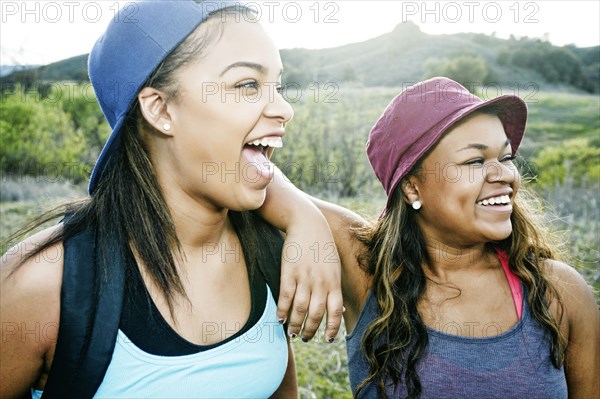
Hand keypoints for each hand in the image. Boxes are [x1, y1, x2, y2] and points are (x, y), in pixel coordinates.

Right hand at [277, 210, 342, 341]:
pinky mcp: (289, 271)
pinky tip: (280, 318)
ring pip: (300, 308)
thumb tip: (342, 310)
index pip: (336, 311)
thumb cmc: (322, 247)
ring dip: (294, 324)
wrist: (308, 223)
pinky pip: (285, 296)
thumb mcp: (334, 267)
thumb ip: (335, 288)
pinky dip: (282, 310)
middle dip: (310, 330)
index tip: (327, 339)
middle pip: (316, 314)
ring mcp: (305, 277)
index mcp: (334, 282)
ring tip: (291, 332)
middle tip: (304, 338)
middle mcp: (321, 282)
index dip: (332, 328)